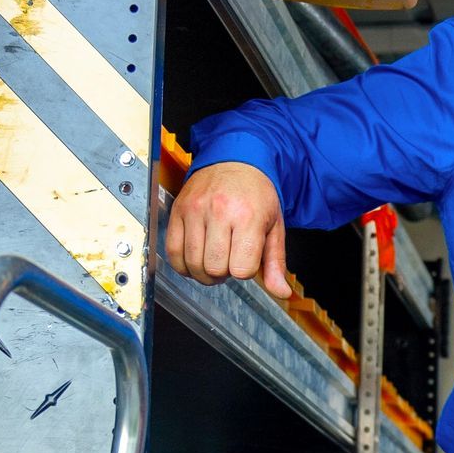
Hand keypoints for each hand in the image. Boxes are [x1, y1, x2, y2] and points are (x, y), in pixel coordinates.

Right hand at [164, 159, 291, 297]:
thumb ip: (275, 262)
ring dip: (203, 271)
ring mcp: (195, 210)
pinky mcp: (178, 210)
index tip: (246, 261)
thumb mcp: (274, 226)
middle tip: (229, 261)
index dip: (244, 272)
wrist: (235, 159)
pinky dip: (182, 264)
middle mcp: (219, 212)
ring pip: (192, 264)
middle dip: (223, 273)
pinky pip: (172, 251)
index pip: (241, 269)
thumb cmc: (257, 194)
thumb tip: (281, 293)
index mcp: (248, 217)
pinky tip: (195, 258)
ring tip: (214, 258)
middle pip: (214, 269)